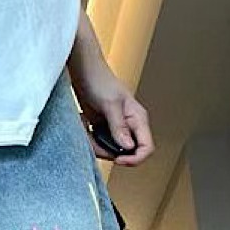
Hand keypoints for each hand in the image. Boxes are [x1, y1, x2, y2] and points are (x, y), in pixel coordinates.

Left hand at [69, 17, 154, 167]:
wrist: (82, 70)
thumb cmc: (99, 80)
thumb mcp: (110, 104)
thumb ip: (119, 127)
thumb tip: (128, 147)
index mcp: (137, 118)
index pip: (146, 147)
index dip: (134, 158)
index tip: (117, 159)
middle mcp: (129, 124)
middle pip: (125, 152)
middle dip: (107, 151)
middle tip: (92, 141)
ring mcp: (116, 127)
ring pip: (109, 149)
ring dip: (94, 144)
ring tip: (85, 128)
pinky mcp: (102, 127)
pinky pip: (98, 142)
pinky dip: (89, 139)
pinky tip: (83, 125)